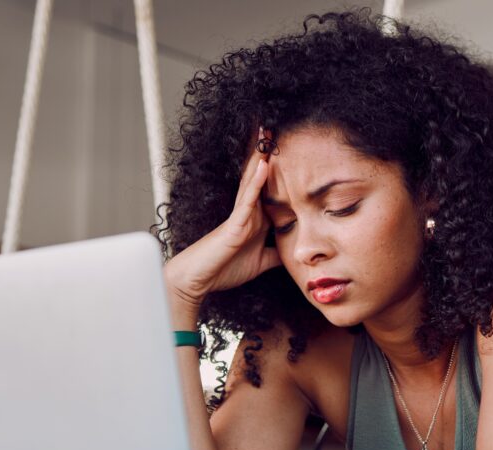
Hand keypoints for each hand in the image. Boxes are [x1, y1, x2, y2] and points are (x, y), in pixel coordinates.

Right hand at [163, 127, 280, 313]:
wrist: (199, 281)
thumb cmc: (223, 269)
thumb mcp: (261, 262)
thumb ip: (275, 255)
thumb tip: (294, 253)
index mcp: (255, 218)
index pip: (270, 188)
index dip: (279, 168)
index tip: (290, 147)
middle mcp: (248, 211)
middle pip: (261, 176)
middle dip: (267, 152)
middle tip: (277, 126)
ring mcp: (240, 214)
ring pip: (253, 179)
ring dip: (261, 156)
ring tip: (268, 131)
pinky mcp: (234, 224)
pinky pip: (247, 199)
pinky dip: (256, 182)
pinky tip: (264, 164)